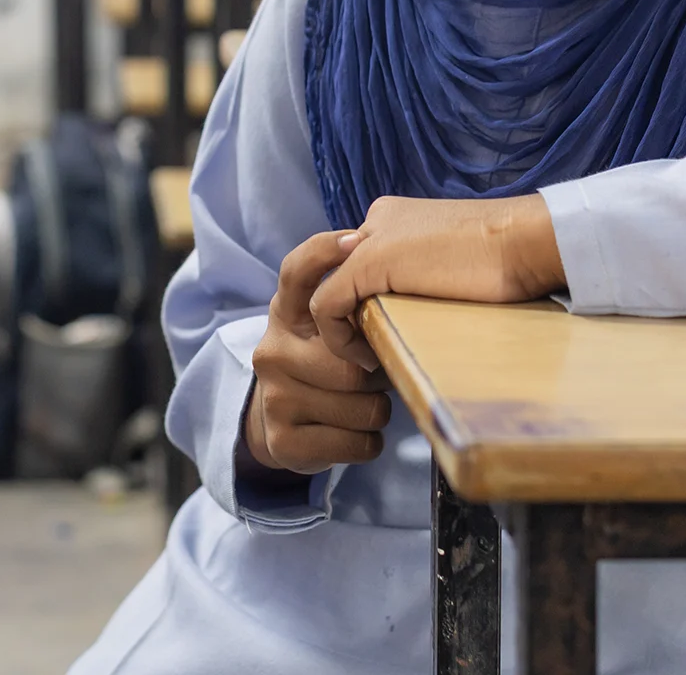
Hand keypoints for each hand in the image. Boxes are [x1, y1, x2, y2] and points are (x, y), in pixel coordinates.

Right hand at [245, 232, 392, 473]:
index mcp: (287, 311)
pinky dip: (370, 441)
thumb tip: (411, 277)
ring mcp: (275, 396)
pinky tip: (359, 431)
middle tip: (380, 371)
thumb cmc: (323, 359)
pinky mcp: (283, 441)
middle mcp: (274, 349)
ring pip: (362, 406)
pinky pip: (358, 442)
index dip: (325, 251)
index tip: (357, 241)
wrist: (277, 419)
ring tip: (368, 401)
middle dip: (379, 371)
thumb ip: (354, 300)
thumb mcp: (327, 323)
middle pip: (352, 361)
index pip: (297, 271)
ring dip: (379, 408)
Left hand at [309, 193, 564, 364]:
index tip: (389, 334)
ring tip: (373, 358)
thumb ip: (429, 273)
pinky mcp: (368, 262)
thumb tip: (428, 306)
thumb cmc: (510, 255)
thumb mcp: (458, 260)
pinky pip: (327, 305)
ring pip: (331, 290)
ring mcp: (370, 238)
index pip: (363, 262)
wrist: (527, 238)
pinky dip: (338, 338)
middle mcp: (377, 219)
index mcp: (398, 215)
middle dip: (353, 315)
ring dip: (344, 331)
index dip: (369, 301)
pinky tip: (368, 358)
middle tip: (377, 351)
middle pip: (345, 275)